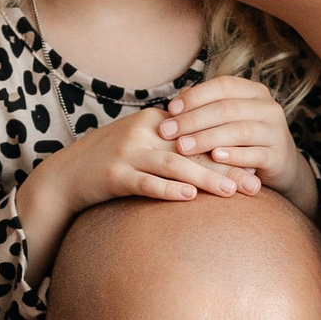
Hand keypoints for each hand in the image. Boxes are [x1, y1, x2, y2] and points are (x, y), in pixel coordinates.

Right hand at [17, 110, 254, 280]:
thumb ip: (174, 144)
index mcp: (155, 122)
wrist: (65, 176)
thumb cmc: (111, 164)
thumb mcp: (143, 143)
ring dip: (204, 178)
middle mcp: (142, 133)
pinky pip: (144, 183)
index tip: (256, 165)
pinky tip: (188, 197)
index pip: (199, 134)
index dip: (228, 149)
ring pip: (172, 165)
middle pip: (192, 149)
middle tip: (254, 184)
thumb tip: (215, 154)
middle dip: (226, 166)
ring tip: (230, 192)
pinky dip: (167, 190)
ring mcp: (126, 153)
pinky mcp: (112, 175)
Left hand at [162, 76, 317, 212]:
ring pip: (239, 130)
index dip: (195, 96)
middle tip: (167, 132)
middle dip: (193, 120)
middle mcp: (268, 107)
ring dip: (207, 138)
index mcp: (254, 91)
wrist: (280, 164)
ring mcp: (275, 131)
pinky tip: (213, 158)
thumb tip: (175, 103)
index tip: (170, 109)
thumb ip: (206, 108)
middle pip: (227, 108)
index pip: (223, 85)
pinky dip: (233, 156)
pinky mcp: (278, 156)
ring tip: (183, 147)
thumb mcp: (228, 119)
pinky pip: (254, 154)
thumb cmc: (244, 139)